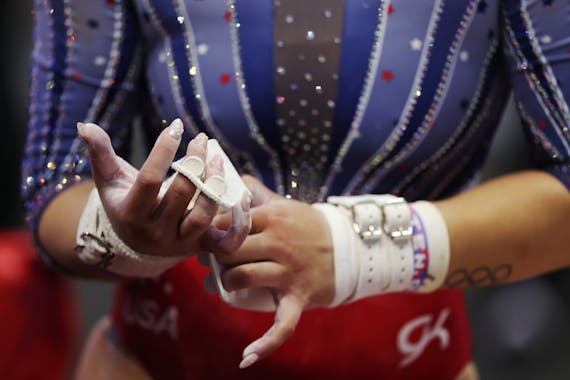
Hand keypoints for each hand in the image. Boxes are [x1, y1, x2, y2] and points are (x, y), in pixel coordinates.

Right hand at [77, 120, 247, 257]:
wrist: (136, 244)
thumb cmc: (124, 203)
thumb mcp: (109, 180)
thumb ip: (100, 153)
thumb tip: (86, 125)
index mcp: (132, 212)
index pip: (149, 181)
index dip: (162, 151)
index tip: (176, 127)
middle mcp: (156, 231)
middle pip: (181, 196)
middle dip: (194, 163)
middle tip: (201, 140)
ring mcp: (180, 241)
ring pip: (203, 216)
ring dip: (214, 185)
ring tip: (218, 159)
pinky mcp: (201, 247)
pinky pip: (226, 242)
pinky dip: (240, 223)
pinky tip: (243, 196)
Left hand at [212, 177, 334, 367]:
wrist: (351, 247)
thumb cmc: (308, 225)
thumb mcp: (284, 204)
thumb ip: (257, 191)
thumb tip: (233, 179)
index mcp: (272, 217)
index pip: (226, 224)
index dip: (210, 232)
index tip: (208, 238)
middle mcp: (278, 242)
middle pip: (228, 251)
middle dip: (216, 256)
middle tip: (218, 259)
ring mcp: (288, 271)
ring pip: (240, 278)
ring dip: (227, 282)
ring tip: (230, 281)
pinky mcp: (298, 296)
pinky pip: (282, 325)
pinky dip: (265, 343)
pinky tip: (246, 357)